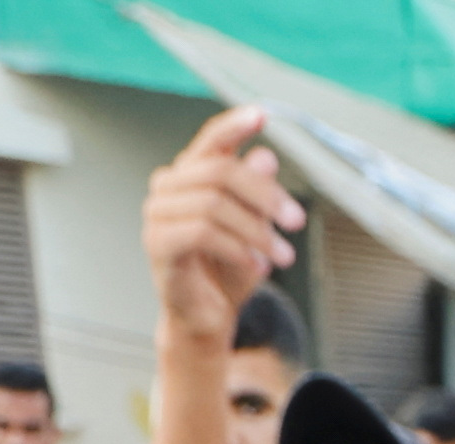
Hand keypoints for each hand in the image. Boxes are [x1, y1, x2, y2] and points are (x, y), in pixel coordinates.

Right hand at [145, 106, 303, 345]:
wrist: (207, 316)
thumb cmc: (228, 269)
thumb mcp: (255, 226)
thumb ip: (258, 193)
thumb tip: (265, 157)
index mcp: (191, 173)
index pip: (210, 139)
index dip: (235, 125)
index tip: (263, 115)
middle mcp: (168, 186)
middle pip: (220, 170)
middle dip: (265, 195)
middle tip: (296, 221)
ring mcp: (157, 213)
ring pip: (214, 203)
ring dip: (257, 230)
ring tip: (282, 256)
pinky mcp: (157, 243)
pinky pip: (201, 232)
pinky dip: (236, 247)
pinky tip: (256, 265)